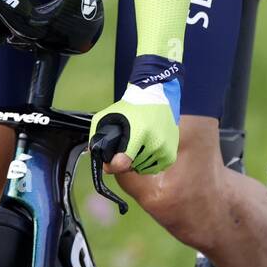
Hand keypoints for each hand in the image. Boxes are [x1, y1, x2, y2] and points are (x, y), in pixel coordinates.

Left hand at [90, 55, 182, 174]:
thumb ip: (97, 135)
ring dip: (136, 163)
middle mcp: (155, 142)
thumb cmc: (130, 107)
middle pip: (132, 167)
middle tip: (122, 149)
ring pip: (142, 169)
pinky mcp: (171, 155)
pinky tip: (144, 151)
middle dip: (123, 162)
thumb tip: (95, 156)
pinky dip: (147, 164)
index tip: (109, 162)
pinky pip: (154, 169)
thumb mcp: (109, 115)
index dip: (112, 165)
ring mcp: (165, 149)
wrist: (157, 97)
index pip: (124, 162)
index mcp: (140, 132)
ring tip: (134, 148)